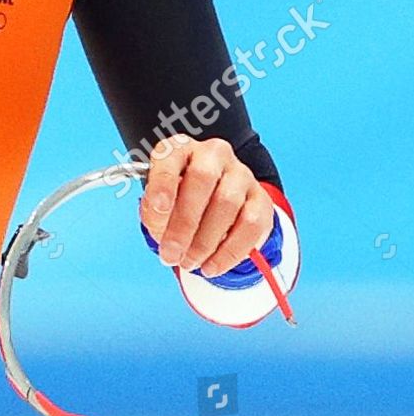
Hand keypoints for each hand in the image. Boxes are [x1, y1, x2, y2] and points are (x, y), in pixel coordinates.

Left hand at [138, 134, 274, 278]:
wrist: (214, 203)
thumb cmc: (179, 200)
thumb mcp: (159, 202)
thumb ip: (155, 213)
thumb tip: (162, 231)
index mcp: (181, 148)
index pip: (171, 157)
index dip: (163, 183)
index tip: (158, 209)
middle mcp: (214, 154)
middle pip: (202, 179)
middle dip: (184, 222)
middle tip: (170, 254)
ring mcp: (241, 174)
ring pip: (227, 204)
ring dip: (205, 241)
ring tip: (188, 262)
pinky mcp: (261, 199)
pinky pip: (250, 226)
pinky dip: (230, 252)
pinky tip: (212, 266)